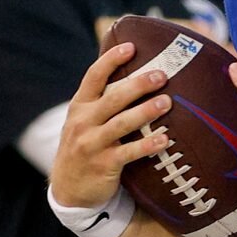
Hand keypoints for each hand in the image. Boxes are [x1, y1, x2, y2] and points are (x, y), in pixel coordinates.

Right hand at [49, 41, 171, 209]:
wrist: (69, 189)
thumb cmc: (85, 148)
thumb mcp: (82, 122)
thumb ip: (100, 102)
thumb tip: (133, 77)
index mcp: (79, 106)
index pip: (94, 77)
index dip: (111, 60)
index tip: (131, 46)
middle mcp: (83, 122)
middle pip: (112, 98)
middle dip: (138, 84)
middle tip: (161, 75)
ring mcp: (92, 144)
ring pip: (122, 123)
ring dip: (145, 111)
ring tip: (167, 102)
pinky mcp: (104, 165)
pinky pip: (129, 153)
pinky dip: (148, 146)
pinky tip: (165, 139)